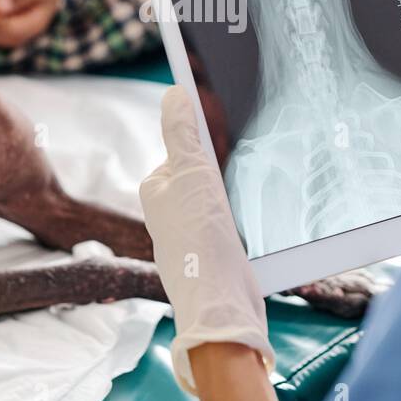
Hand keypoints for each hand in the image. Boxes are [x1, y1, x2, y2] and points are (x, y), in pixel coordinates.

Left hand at [139, 85, 274, 394]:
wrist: (220, 305)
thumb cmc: (200, 240)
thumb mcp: (191, 173)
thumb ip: (182, 134)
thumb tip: (173, 95)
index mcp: (155, 191)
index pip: (181, 152)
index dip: (204, 150)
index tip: (220, 153)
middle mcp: (166, 215)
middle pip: (199, 176)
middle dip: (219, 179)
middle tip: (232, 189)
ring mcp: (187, 239)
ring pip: (213, 204)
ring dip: (230, 205)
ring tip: (237, 216)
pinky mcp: (208, 259)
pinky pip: (224, 230)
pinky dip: (236, 229)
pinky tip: (245, 239)